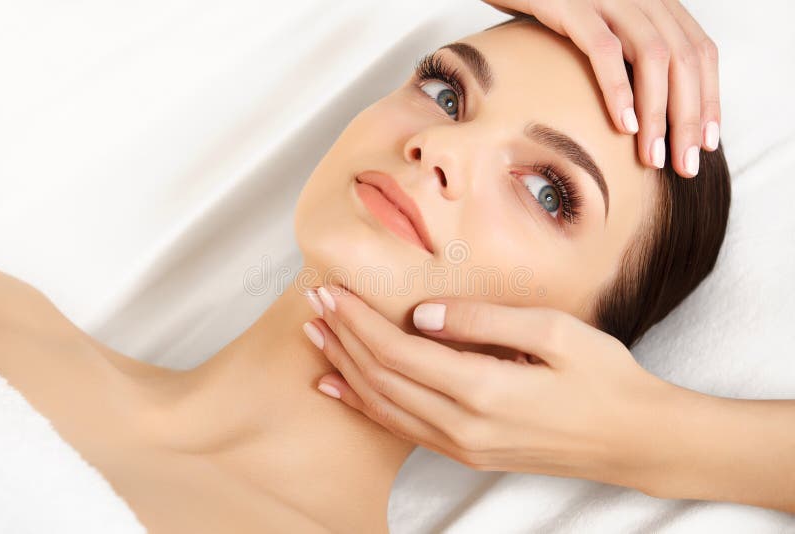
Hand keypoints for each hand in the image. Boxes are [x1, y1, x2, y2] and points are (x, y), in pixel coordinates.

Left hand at [302, 284, 679, 493]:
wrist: (634, 440)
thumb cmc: (603, 378)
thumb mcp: (553, 331)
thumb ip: (483, 319)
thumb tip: (423, 313)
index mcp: (484, 390)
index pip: (398, 351)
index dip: (358, 320)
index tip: (331, 291)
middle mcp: (463, 427)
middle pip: (381, 378)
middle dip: (342, 337)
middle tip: (313, 303)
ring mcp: (463, 447)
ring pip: (384, 406)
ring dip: (346, 368)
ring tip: (316, 336)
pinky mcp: (467, 454)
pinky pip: (402, 429)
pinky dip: (366, 405)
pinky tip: (342, 388)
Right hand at [483, 0, 720, 176]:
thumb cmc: (544, 8)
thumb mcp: (594, 29)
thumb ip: (623, 55)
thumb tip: (640, 110)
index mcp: (652, 1)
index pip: (698, 50)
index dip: (709, 98)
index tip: (707, 143)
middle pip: (683, 58)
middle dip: (690, 118)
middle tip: (685, 165)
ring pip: (653, 56)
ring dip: (658, 113)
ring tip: (653, 156)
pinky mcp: (571, 3)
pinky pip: (604, 49)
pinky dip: (618, 90)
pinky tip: (622, 126)